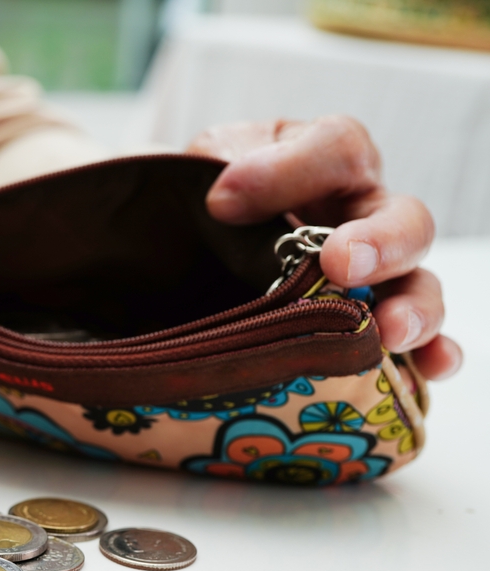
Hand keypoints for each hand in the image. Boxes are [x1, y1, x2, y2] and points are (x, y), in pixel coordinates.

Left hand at [188, 116, 461, 380]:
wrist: (195, 244)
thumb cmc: (214, 200)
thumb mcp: (207, 163)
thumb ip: (219, 166)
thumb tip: (225, 199)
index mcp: (324, 162)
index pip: (336, 150)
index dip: (290, 172)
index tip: (224, 204)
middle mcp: (362, 216)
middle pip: (402, 219)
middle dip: (380, 243)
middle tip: (342, 266)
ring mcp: (373, 274)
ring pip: (417, 284)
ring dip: (412, 307)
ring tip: (390, 330)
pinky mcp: (367, 325)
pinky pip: (413, 343)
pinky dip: (428, 354)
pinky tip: (426, 367)